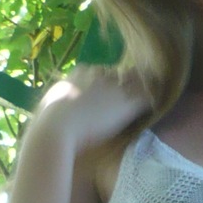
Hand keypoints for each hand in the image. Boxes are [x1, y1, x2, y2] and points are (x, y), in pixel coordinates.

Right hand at [32, 65, 151, 153]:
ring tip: (150, 98)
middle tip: (131, 97)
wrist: (54, 130)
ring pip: (138, 81)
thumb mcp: (50, 106)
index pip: (99, 71)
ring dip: (143, 90)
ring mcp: (116, 87)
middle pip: (120, 74)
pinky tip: (155, 108)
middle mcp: (100, 74)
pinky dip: (153, 101)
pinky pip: (148, 97)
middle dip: (125, 84)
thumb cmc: (46, 124)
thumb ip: (55, 104)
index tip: (105, 97)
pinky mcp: (128, 103)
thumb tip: (48, 112)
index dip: (105, 84)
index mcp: (80, 72)